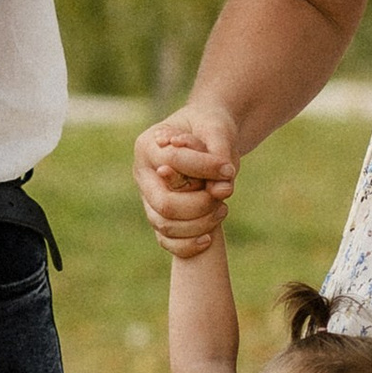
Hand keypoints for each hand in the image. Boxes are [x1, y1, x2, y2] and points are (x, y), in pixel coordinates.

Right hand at [135, 104, 238, 259]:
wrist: (206, 135)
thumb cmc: (209, 127)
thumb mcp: (217, 129)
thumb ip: (219, 154)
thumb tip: (222, 189)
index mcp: (147, 145)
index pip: (172, 162)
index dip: (203, 168)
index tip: (229, 169)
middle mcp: (142, 174)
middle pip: (164, 203)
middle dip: (199, 204)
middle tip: (223, 194)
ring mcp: (147, 198)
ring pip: (165, 225)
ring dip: (199, 223)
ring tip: (223, 208)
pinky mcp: (158, 216)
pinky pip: (167, 242)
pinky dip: (187, 245)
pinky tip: (209, 238)